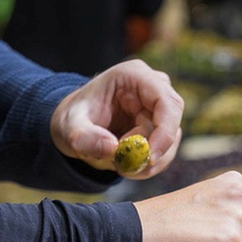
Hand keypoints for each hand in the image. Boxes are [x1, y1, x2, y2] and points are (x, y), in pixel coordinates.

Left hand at [50, 59, 183, 178]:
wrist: (75, 126)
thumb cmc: (74, 119)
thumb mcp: (69, 127)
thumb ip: (85, 138)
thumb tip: (113, 148)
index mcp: (133, 75)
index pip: (165, 101)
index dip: (164, 131)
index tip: (149, 157)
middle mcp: (152, 87)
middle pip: (172, 120)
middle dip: (155, 149)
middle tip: (130, 166)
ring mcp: (158, 106)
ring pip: (171, 139)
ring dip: (149, 159)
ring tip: (119, 164)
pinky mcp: (160, 125)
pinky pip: (166, 149)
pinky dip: (149, 164)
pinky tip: (127, 165)